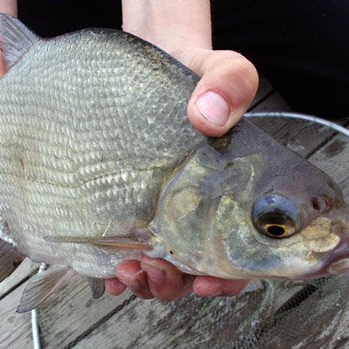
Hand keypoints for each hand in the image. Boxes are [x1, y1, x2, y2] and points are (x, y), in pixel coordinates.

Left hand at [106, 48, 257, 298]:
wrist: (154, 64)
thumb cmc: (196, 76)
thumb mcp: (221, 70)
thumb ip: (230, 83)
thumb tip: (210, 116)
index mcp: (234, 195)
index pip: (241, 252)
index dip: (228, 277)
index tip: (206, 278)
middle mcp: (200, 210)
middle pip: (195, 269)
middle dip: (175, 283)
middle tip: (155, 270)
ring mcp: (163, 211)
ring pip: (161, 267)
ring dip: (146, 280)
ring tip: (128, 269)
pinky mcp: (130, 205)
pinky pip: (125, 249)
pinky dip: (116, 269)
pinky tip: (107, 270)